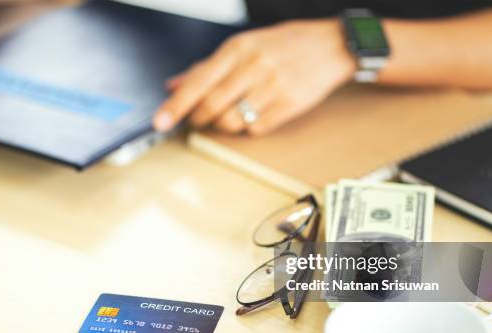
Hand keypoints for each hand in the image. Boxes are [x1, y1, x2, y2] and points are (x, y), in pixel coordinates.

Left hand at [153, 19, 355, 135]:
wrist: (331, 46)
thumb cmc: (283, 45)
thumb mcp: (243, 46)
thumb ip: (207, 67)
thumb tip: (174, 85)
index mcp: (238, 48)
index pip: (198, 82)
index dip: (176, 105)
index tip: (160, 122)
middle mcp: (255, 66)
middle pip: (213, 106)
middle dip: (199, 118)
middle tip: (197, 119)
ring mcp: (274, 86)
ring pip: (233, 122)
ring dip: (223, 125)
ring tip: (229, 115)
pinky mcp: (290, 104)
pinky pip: (257, 128)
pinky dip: (249, 127)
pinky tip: (255, 113)